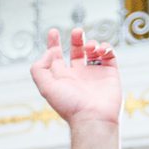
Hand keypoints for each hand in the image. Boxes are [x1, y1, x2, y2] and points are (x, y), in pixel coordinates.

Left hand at [29, 26, 120, 148]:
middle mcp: (78, 75)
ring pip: (93, 51)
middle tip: (77, 32)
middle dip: (76, 39)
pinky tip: (100, 50)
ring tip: (90, 48)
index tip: (53, 32)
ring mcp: (94, 73)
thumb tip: (49, 52)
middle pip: (76, 51)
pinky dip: (106, 48)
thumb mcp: (46, 87)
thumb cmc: (69, 104)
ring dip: (91, 43)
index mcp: (62, 78)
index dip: (54, 44)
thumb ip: (39, 69)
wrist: (93, 117)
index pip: (57, 57)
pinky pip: (109, 55)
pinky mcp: (110, 73)